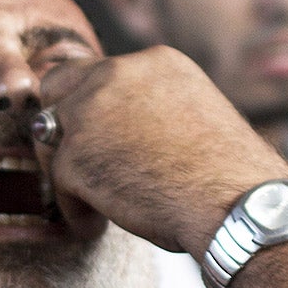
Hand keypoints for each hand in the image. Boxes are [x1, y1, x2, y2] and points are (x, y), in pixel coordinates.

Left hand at [38, 48, 287, 254]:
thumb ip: (150, 109)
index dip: (94, 104)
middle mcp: (118, 74)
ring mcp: (90, 112)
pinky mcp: (75, 155)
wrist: (235, 201)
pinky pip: (59, 183)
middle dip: (61, 119)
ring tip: (96, 201)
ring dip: (68, 168)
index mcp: (154, 62)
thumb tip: (119, 133)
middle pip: (59, 85)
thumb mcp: (191, 114)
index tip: (102, 135)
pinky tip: (97, 225)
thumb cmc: (226, 172)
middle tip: (76, 159)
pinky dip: (76, 208)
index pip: (101, 71)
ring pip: (52, 136)